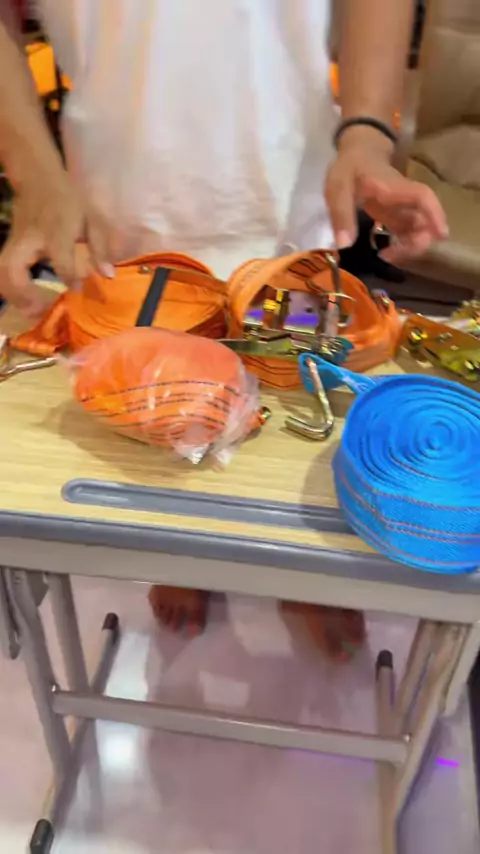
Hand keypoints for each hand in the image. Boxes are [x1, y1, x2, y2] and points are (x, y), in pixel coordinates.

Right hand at [0, 164, 113, 318]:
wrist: (38, 178)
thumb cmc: (70, 201)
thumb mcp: (92, 219)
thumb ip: (100, 248)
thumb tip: (108, 276)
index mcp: (56, 230)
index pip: (60, 258)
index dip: (68, 276)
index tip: (76, 288)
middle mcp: (31, 238)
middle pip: (13, 267)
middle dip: (22, 292)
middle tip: (39, 308)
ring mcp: (16, 241)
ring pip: (3, 270)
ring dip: (13, 294)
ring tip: (31, 308)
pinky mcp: (9, 245)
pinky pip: (3, 269)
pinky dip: (10, 287)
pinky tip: (24, 299)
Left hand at [325, 127, 447, 263]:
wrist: (358, 155)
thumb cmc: (350, 168)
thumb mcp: (337, 188)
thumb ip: (341, 214)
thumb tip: (344, 244)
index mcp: (393, 187)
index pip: (422, 197)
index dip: (435, 214)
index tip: (441, 236)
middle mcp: (404, 199)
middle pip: (425, 221)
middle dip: (416, 243)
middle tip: (388, 256)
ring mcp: (402, 208)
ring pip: (418, 230)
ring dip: (408, 247)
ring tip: (384, 256)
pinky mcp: (397, 216)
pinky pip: (407, 233)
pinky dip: (401, 246)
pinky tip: (385, 253)